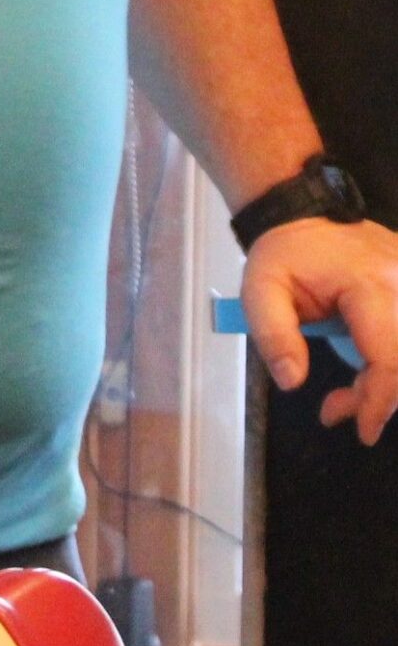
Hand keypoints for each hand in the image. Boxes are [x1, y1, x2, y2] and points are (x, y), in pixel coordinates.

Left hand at [241, 215, 397, 444]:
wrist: (302, 215)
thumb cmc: (283, 254)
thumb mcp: (260, 291)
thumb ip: (274, 336)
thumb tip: (292, 380)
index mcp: (369, 284)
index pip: (389, 356)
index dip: (379, 400)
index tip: (362, 430)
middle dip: (379, 398)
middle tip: (336, 409)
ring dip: (389, 383)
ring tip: (350, 394)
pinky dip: (394, 364)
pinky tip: (369, 374)